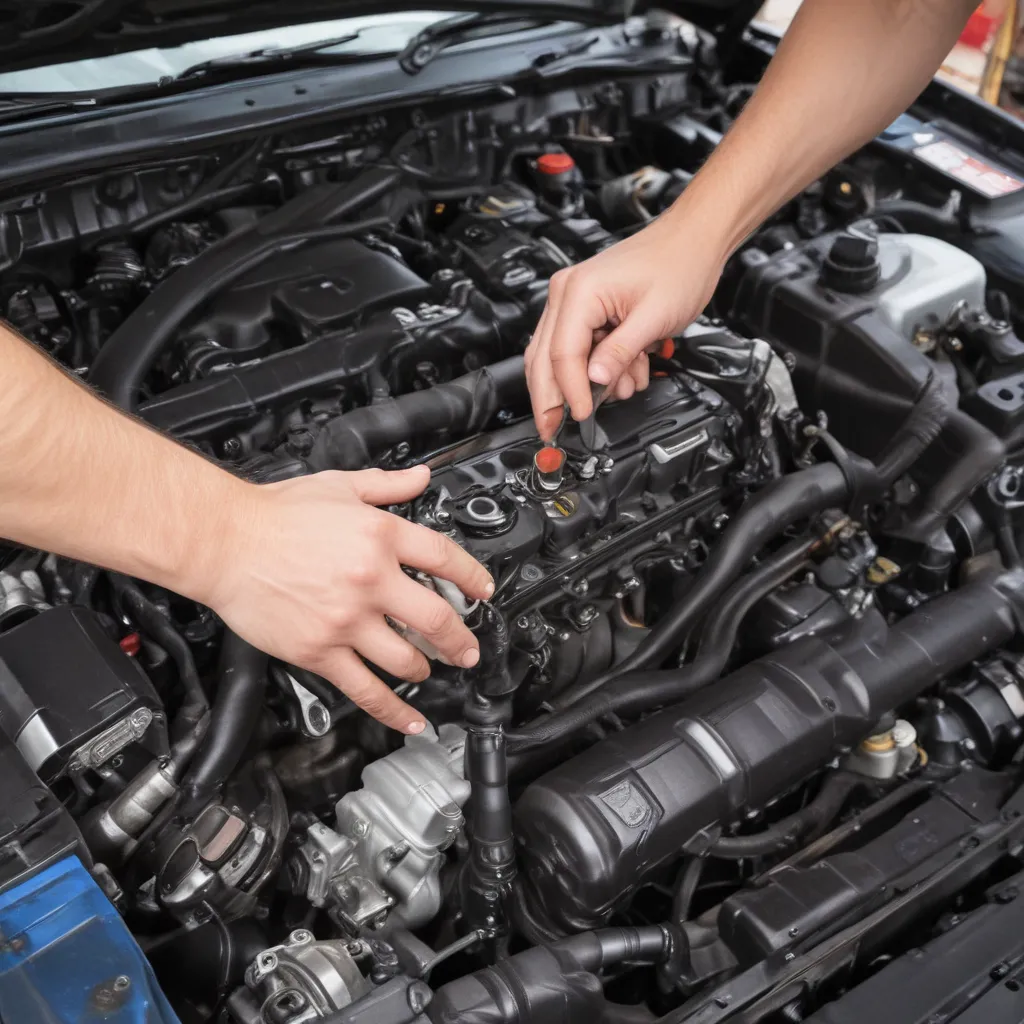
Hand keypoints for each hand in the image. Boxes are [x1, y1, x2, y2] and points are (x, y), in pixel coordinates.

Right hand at [204, 466, 492, 733]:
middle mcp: (371, 580)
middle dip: (461, 640)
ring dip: (427, 668)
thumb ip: (387, 484)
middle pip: (436, 619)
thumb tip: (420, 477)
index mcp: (380, 536)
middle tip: (468, 649)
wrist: (224, 542)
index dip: (473, 578)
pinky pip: (365, 689)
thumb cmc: (275, 514)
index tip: (482, 592)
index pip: (445, 560)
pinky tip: (409, 719)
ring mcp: (347, 620)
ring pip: (406, 658)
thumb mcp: (339, 485)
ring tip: (431, 669)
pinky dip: (392, 709)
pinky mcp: (320, 651)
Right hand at [525, 209, 725, 438]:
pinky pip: (576, 347)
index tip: (582, 416)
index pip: (561, 354)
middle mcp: (567, 292)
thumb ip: (620, 352)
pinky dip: (596, 368)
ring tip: (623, 385)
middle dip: (550, 398)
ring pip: (556, 356)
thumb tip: (596, 381)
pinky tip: (625, 371)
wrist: (692, 240)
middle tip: (552, 429)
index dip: (571, 392)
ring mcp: (573, 299)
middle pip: (543, 358)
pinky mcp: (585, 307)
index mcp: (579, 291)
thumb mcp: (654, 317)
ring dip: (585, 382)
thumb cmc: (679, 265)